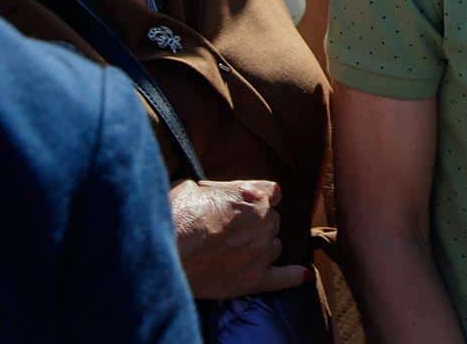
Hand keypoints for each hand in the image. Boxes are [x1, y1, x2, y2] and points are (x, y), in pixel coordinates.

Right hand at [171, 178, 308, 298]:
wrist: (165, 252)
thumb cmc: (175, 215)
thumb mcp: (193, 187)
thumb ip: (214, 189)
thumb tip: (209, 192)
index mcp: (255, 195)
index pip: (273, 193)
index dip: (262, 199)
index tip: (251, 205)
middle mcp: (265, 221)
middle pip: (273, 221)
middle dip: (257, 226)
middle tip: (230, 234)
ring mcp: (262, 250)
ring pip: (273, 247)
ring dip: (261, 249)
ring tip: (235, 255)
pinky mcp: (254, 279)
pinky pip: (283, 277)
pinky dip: (292, 276)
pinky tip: (301, 275)